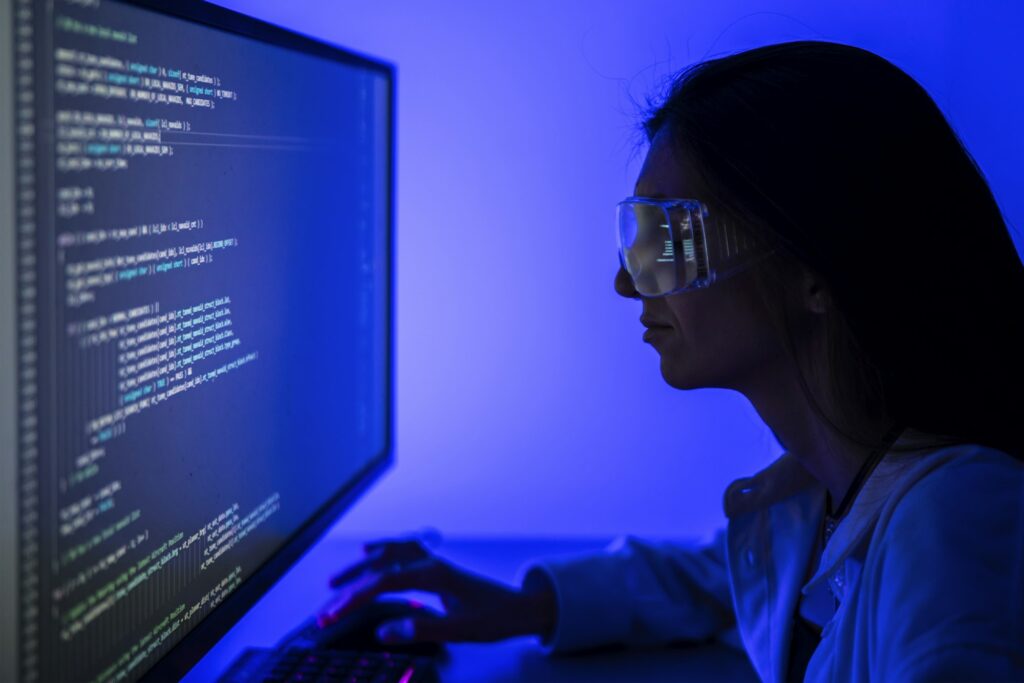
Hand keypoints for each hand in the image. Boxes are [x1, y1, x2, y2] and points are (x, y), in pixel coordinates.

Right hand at [322, 534, 555, 643]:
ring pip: (389, 555)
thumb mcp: (459, 631)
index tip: (333, 613)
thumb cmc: (494, 618)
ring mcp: (433, 561)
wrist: (521, 607)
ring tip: (335, 581)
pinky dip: (383, 549)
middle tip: (326, 608)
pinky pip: (403, 549)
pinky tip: (371, 550)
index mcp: (433, 575)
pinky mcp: (437, 567)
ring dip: (360, 567)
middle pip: (380, 568)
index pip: (383, 583)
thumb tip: (384, 632)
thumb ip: (421, 630)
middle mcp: (430, 562)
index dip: (354, 598)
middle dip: (350, 588)